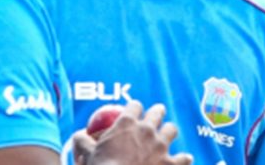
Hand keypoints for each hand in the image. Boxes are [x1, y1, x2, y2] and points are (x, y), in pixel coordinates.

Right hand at [74, 100, 192, 164]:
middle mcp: (147, 130)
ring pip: (172, 130)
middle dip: (157, 112)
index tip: (134, 111)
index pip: (134, 106)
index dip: (134, 107)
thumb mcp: (86, 153)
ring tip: (169, 134)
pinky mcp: (171, 164)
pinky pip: (183, 158)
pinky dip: (184, 158)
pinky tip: (185, 158)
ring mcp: (161, 146)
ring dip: (169, 131)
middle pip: (157, 112)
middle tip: (157, 113)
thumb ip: (82, 140)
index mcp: (127, 123)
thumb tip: (79, 135)